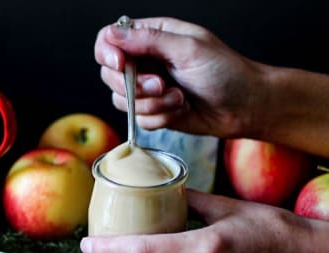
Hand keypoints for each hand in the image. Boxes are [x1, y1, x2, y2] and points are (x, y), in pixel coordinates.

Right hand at [94, 16, 261, 138]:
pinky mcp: (153, 111)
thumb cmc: (226, 72)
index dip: (108, 53)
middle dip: (134, 86)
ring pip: (122, 100)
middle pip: (110, 74)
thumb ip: (148, 40)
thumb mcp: (188, 48)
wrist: (244, 107)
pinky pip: (138, 119)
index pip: (109, 39)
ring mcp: (147, 88)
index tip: (120, 64)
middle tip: (161, 85)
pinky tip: (181, 109)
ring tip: (179, 97)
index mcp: (152, 36)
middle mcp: (145, 61)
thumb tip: (113, 34)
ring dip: (152, 104)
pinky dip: (160, 117)